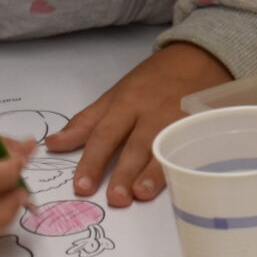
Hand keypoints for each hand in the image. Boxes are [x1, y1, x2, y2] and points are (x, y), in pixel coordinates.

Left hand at [52, 42, 232, 205]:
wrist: (199, 58)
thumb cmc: (153, 80)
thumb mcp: (116, 94)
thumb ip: (86, 122)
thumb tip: (53, 144)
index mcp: (127, 103)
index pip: (104, 135)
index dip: (92, 162)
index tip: (82, 187)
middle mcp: (152, 112)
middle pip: (136, 145)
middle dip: (124, 172)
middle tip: (114, 198)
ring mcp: (180, 118)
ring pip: (165, 148)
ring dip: (154, 173)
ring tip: (141, 194)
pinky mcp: (202, 123)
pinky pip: (193, 146)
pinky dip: (185, 163)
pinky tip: (181, 179)